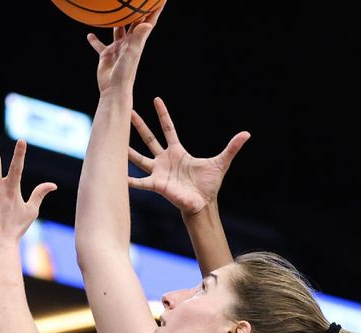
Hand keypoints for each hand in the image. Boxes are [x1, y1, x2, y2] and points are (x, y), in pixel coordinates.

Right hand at [86, 2, 163, 94]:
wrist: (114, 89)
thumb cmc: (125, 73)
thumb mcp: (133, 53)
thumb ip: (139, 37)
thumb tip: (148, 23)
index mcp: (137, 41)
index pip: (148, 21)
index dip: (155, 9)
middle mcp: (128, 43)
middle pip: (134, 22)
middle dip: (137, 10)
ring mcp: (117, 48)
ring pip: (117, 30)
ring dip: (117, 21)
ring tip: (114, 10)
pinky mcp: (106, 55)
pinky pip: (100, 45)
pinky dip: (95, 40)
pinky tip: (89, 34)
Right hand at [128, 97, 249, 215]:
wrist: (202, 204)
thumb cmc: (209, 185)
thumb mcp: (221, 162)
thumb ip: (232, 147)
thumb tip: (247, 134)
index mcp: (178, 152)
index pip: (168, 128)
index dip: (162, 114)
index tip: (156, 99)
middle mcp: (165, 160)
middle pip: (149, 139)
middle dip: (139, 125)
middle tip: (127, 111)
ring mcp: (158, 172)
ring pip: (139, 158)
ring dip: (127, 150)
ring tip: (113, 141)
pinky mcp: (156, 185)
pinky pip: (139, 182)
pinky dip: (129, 180)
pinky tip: (117, 176)